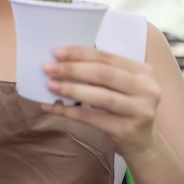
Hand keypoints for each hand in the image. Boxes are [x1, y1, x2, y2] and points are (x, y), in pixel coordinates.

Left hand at [41, 46, 161, 156]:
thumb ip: (98, 72)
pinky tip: (52, 107)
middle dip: (73, 69)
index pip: (107, 57)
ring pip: (100, 96)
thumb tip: (60, 62)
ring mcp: (140, 111)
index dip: (80, 54)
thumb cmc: (122, 106)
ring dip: (71, 89)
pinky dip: (68, 111)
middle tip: (48, 68)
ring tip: (50, 85)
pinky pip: (91, 118)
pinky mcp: (126, 130)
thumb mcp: (119, 85)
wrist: (141, 142)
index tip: (56, 52)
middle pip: (104, 74)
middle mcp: (147, 89)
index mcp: (143, 71)